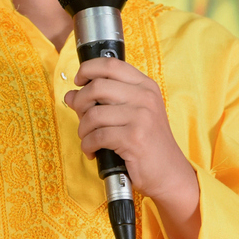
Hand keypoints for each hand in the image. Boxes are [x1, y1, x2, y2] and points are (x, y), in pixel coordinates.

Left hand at [65, 58, 200, 238]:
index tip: (78, 81)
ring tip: (87, 138)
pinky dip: (88, 145)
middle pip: (97, 86)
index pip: (110, 64)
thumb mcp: (130, 115)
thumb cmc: (148, 143)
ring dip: (83, 129)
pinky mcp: (134, 138)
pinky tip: (93, 151)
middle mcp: (145, 97)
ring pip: (94, 114)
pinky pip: (97, 136)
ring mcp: (141, 117)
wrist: (169, 173)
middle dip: (80, 103)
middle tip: (81, 117)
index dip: (88, 69)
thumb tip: (70, 95)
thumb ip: (102, 101)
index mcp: (145, 86)